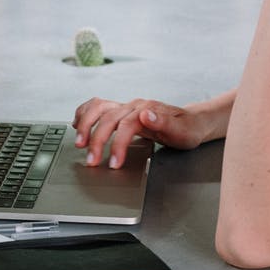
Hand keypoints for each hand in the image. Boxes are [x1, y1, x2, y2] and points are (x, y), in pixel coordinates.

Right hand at [71, 97, 207, 167]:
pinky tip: (77, 124)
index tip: (113, 163)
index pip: (126, 125)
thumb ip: (164, 122)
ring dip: (85, 125)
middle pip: (108, 118)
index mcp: (148, 109)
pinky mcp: (121, 111)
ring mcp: (126, 107)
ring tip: (79, 144)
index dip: (117, 145)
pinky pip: (97, 107)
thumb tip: (146, 114)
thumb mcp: (182, 131)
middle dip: (96, 140)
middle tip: (91, 161)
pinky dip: (84, 114)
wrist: (191, 122)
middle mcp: (134, 106)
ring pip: (98, 108)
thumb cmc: (187, 130)